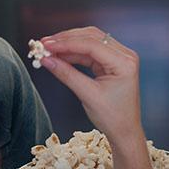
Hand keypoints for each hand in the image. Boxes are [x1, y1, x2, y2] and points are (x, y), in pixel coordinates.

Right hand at [39, 27, 142, 143]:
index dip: (67, 43)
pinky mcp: (111, 62)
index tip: (46, 45)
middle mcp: (124, 55)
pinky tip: (59, 55)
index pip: (92, 45)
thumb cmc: (112, 117)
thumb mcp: (88, 95)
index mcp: (124, 62)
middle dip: (66, 40)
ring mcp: (118, 57)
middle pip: (91, 37)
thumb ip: (67, 75)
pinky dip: (73, 52)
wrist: (124, 131)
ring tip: (48, 49)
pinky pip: (89, 51)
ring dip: (68, 44)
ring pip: (89, 41)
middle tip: (44, 44)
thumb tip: (46, 60)